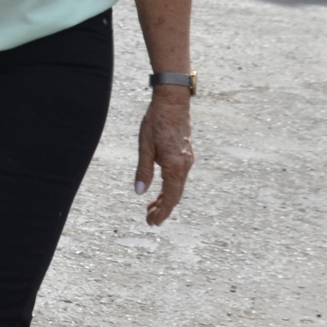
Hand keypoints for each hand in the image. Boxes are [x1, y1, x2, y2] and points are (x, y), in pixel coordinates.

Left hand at [135, 89, 194, 224]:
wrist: (173, 103)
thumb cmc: (156, 123)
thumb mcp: (145, 147)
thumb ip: (143, 171)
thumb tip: (140, 193)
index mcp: (175, 166)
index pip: (170, 197)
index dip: (162, 212)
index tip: (153, 223)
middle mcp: (184, 166)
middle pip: (175, 195)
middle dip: (163, 209)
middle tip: (150, 220)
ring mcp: (186, 160)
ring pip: (177, 186)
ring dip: (166, 199)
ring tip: (152, 208)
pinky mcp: (185, 155)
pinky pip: (178, 177)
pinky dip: (170, 187)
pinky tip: (161, 189)